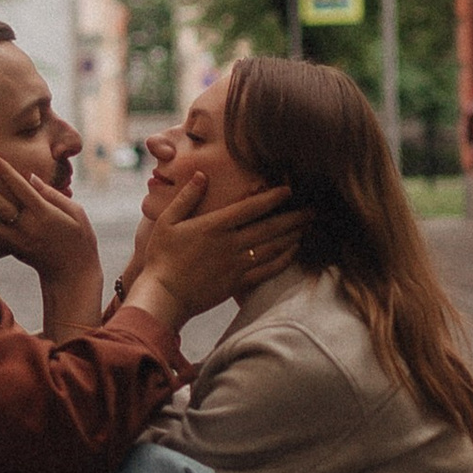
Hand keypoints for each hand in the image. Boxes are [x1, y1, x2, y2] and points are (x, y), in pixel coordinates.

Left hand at [0, 155, 104, 317]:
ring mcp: (16, 241)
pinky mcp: (11, 249)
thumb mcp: (76, 213)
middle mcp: (27, 228)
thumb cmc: (79, 239)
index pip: (20, 189)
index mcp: (44, 215)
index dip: (4, 171)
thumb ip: (53, 194)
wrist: (72, 274)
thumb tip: (31, 177)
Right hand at [123, 172, 304, 328]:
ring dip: (292, 236)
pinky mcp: (237, 283)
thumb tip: (202, 176)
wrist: (163, 296)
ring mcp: (236, 265)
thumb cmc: (161, 257)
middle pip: (269, 227)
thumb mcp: (167, 222)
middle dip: (293, 217)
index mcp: (214, 226)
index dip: (272, 197)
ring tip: (307, 227)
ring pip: (272, 248)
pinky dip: (283, 260)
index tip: (289, 190)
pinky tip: (293, 252)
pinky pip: (267, 271)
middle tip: (312, 210)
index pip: (250, 208)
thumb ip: (187, 197)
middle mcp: (230, 244)